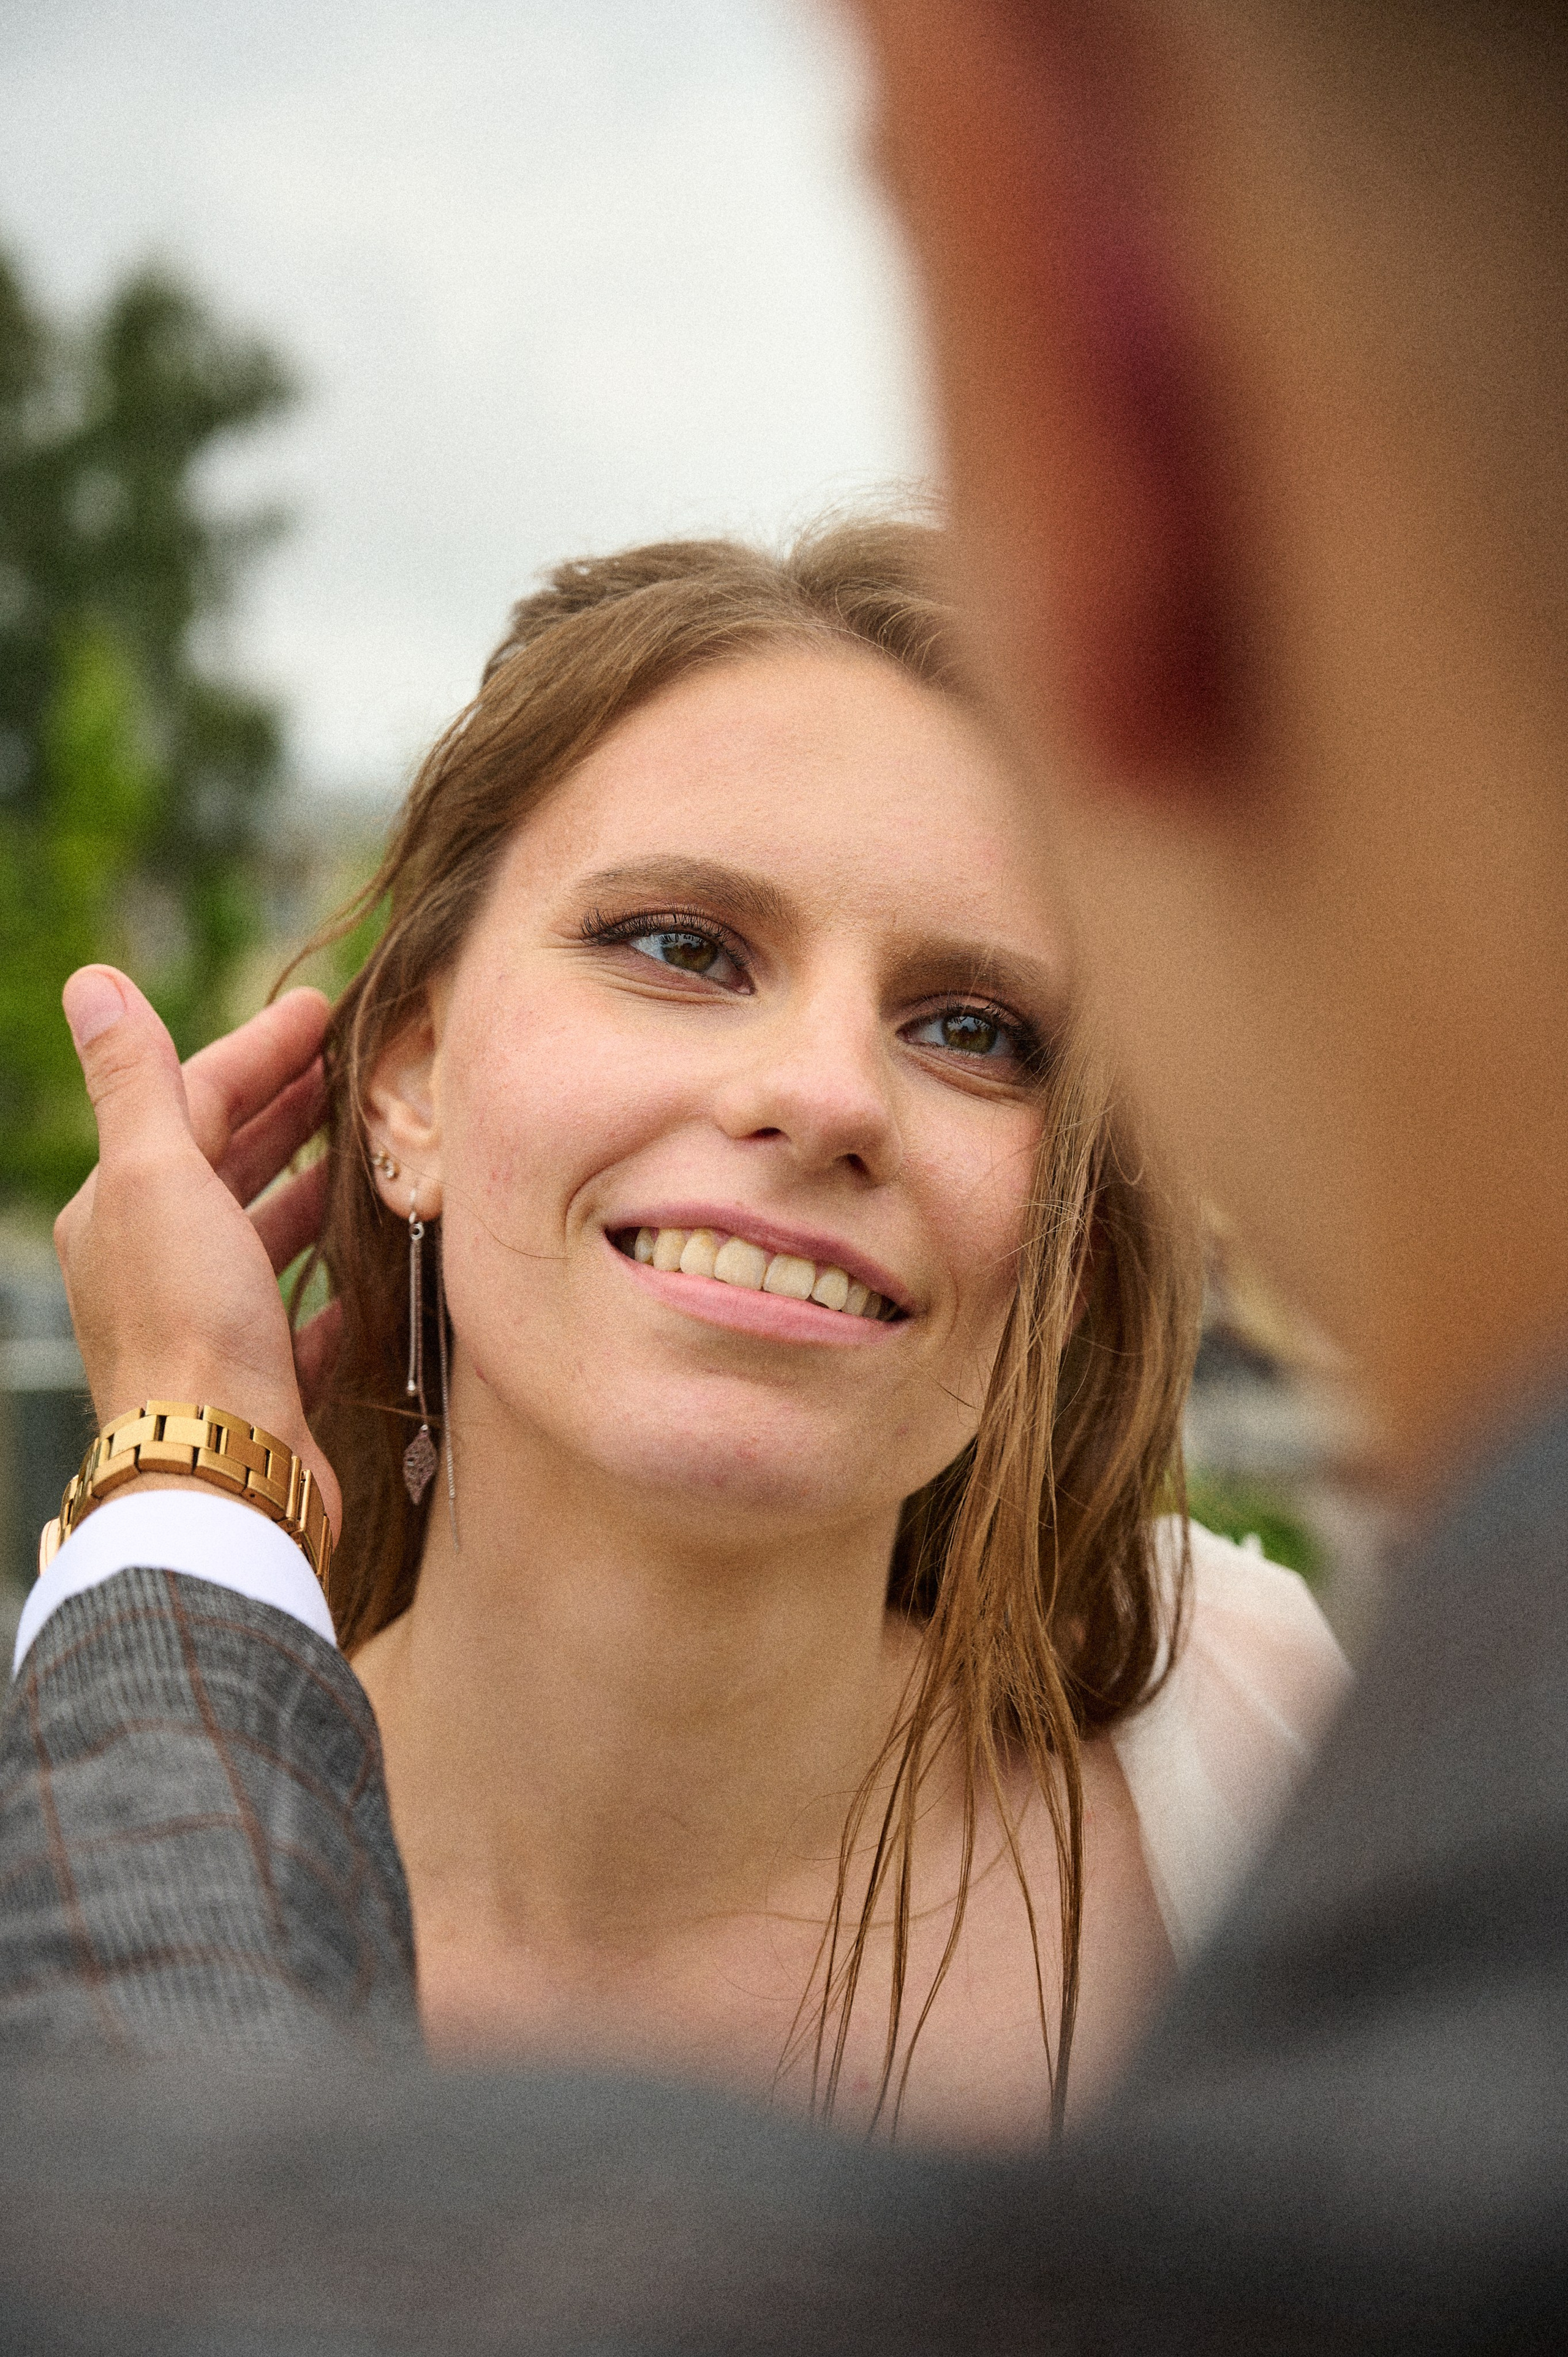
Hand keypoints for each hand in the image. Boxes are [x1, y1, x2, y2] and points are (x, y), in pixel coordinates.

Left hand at [53, 965, 342, 1534]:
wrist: (224, 1472)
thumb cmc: (188, 1321)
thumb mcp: (155, 1176)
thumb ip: (133, 1080)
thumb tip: (92, 980)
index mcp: (121, 1209)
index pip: (192, 1100)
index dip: (256, 1050)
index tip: (320, 1010)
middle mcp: (157, 1265)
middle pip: (225, 1163)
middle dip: (284, 1108)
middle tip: (351, 1067)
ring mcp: (212, 1325)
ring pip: (263, 1235)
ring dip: (311, 1186)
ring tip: (373, 1148)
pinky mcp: (265, 1383)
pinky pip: (301, 1318)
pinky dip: (332, 1283)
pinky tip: (366, 1267)